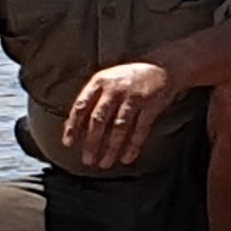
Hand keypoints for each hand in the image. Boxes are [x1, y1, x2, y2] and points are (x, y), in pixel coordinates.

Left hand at [61, 59, 179, 169]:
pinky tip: (127, 158)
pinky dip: (133, 145)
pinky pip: (141, 129)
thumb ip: (90, 101)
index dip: (73, 126)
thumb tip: (71, 125)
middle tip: (87, 160)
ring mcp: (134, 97)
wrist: (162, 66)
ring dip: (111, 148)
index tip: (68, 144)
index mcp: (100, 82)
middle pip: (99, 119)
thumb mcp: (106, 82)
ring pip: (120, 127)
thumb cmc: (128, 78)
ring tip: (105, 163)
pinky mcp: (151, 105)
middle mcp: (115, 89)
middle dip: (92, 142)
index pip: (81, 106)